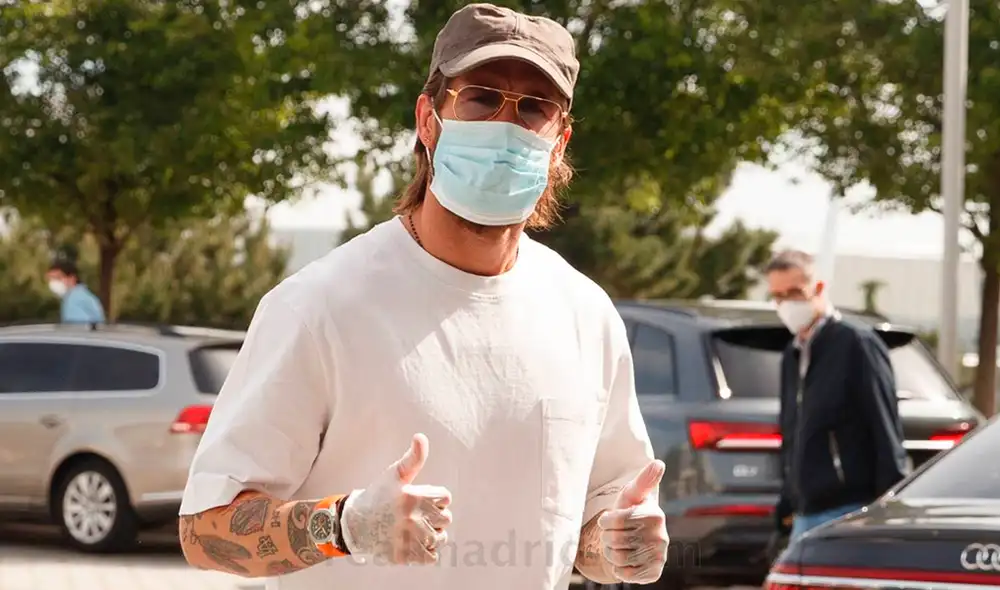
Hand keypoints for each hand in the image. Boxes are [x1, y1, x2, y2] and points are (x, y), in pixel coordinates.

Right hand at [341, 433, 452, 564]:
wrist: (355, 524)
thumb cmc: (378, 495)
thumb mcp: (395, 474)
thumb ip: (413, 458)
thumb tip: (420, 436)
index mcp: (412, 497)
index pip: (445, 497)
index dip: (435, 497)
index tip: (419, 498)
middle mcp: (412, 519)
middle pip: (446, 519)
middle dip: (435, 516)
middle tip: (416, 514)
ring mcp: (408, 539)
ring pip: (440, 538)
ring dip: (432, 534)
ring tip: (416, 529)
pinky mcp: (404, 556)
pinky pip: (431, 557)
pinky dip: (426, 551)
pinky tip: (414, 542)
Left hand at [597, 460, 668, 583]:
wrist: (634, 542)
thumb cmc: (629, 512)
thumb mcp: (631, 495)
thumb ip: (643, 480)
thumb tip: (659, 463)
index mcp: (654, 515)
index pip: (614, 521)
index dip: (605, 521)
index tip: (609, 519)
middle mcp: (661, 536)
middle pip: (614, 540)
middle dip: (607, 538)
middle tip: (614, 535)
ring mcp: (659, 556)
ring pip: (617, 558)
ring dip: (611, 553)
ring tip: (619, 547)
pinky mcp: (654, 572)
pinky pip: (625, 574)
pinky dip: (619, 569)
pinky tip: (626, 560)